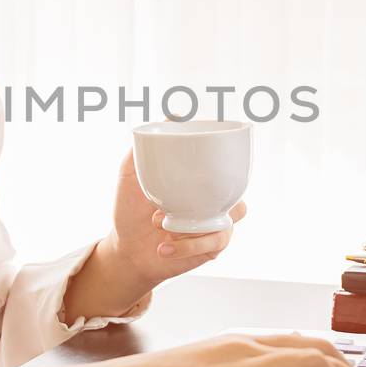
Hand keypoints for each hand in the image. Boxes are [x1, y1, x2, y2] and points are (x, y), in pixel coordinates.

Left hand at [104, 149, 246, 288]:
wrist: (126, 249)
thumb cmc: (130, 209)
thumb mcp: (130, 174)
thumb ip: (144, 147)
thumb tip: (172, 116)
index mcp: (198, 180)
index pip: (226, 167)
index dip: (229, 161)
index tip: (210, 155)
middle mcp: (211, 201)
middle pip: (238, 195)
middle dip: (214, 196)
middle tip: (173, 198)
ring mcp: (213, 225)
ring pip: (229, 222)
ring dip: (195, 225)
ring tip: (158, 221)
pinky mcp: (210, 248)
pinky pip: (214, 244)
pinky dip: (187, 247)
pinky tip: (164, 247)